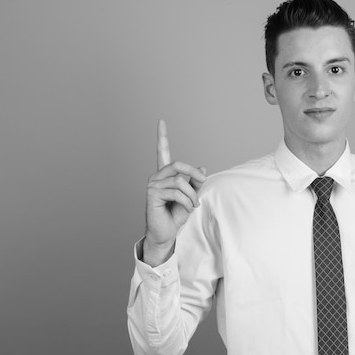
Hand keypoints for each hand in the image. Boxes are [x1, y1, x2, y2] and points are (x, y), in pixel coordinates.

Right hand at [143, 119, 206, 265]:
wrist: (166, 233)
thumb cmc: (176, 216)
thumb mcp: (190, 196)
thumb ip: (195, 183)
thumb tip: (202, 169)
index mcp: (165, 175)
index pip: (162, 152)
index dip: (162, 136)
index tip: (161, 121)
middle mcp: (157, 177)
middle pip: (178, 165)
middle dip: (194, 174)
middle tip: (201, 185)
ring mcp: (153, 185)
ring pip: (180, 181)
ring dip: (192, 194)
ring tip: (193, 205)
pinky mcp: (152, 194)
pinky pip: (176, 192)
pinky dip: (186, 201)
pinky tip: (187, 208)